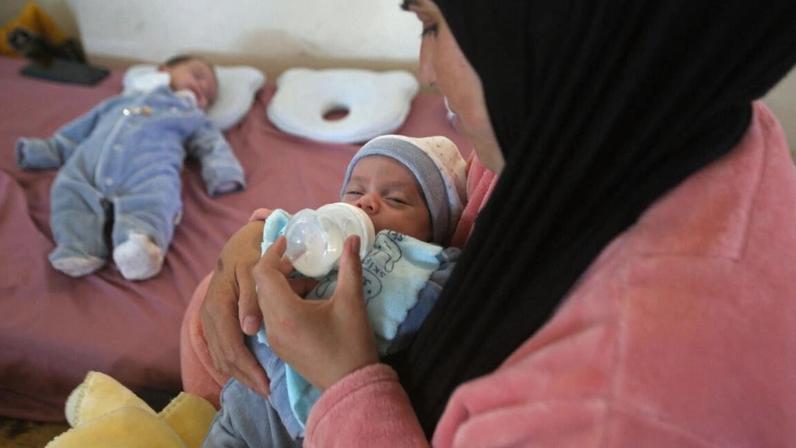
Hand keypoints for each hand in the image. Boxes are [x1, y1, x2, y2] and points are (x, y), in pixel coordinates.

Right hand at [200, 219, 269, 395]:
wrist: (239, 246)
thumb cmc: (253, 256)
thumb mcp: (255, 271)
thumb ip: (253, 299)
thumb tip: (249, 329)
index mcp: (219, 303)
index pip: (230, 345)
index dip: (248, 366)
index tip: (266, 382)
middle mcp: (209, 314)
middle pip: (223, 356)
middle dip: (245, 377)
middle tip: (267, 391)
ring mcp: (207, 320)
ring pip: (219, 357)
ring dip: (239, 375)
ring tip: (260, 387)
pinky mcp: (211, 323)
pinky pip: (217, 351)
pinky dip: (231, 367)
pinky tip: (247, 375)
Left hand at [254, 236, 378, 389]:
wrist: (351, 386)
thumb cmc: (351, 344)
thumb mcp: (351, 302)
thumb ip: (350, 267)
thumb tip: (353, 239)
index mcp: (285, 312)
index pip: (264, 273)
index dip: (274, 252)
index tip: (289, 241)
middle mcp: (272, 325)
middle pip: (261, 286)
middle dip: (277, 267)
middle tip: (300, 257)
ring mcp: (274, 338)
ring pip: (264, 301)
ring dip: (279, 284)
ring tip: (305, 276)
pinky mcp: (280, 347)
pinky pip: (271, 315)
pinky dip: (281, 300)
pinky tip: (305, 298)